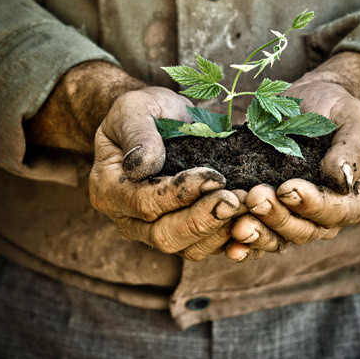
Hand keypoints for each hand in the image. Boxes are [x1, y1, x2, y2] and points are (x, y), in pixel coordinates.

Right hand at [89, 86, 245, 259]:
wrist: (159, 119)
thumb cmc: (143, 111)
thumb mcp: (133, 109)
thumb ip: (137, 134)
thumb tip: (143, 163)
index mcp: (108, 189)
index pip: (144, 202)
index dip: (180, 193)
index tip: (214, 176)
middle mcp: (128, 218)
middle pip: (164, 236)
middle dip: (204, 220)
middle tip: (236, 200)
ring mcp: (155, 230)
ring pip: (188, 249)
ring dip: (221, 230)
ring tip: (247, 205)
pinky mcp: (183, 233)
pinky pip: (207, 247)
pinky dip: (231, 238)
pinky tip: (251, 220)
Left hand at [226, 52, 359, 259]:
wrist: (310, 102)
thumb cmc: (338, 110)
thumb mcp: (355, 120)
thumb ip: (353, 148)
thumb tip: (342, 178)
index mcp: (358, 200)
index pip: (336, 211)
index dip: (311, 204)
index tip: (287, 188)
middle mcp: (329, 218)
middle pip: (304, 230)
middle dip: (277, 216)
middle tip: (255, 197)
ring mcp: (298, 219)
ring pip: (278, 238)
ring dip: (256, 232)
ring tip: (237, 220)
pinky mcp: (271, 215)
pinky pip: (258, 236)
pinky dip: (243, 243)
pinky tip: (227, 244)